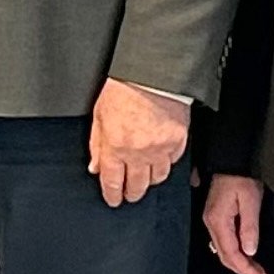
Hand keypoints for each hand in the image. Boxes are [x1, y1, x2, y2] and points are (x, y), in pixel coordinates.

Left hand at [88, 79, 190, 207]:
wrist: (153, 73)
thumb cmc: (124, 88)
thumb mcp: (99, 115)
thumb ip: (97, 144)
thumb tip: (95, 167)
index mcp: (116, 147)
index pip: (113, 182)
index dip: (113, 195)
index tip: (114, 200)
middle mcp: (138, 153)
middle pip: (137, 186)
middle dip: (132, 193)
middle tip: (130, 194)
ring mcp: (160, 148)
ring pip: (157, 178)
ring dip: (150, 179)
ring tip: (146, 177)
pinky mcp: (178, 141)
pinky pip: (173, 161)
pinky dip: (167, 162)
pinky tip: (161, 158)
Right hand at [202, 174, 269, 273]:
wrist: (230, 159)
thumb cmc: (241, 177)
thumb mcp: (250, 200)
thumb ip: (249, 227)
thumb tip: (250, 251)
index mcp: (218, 221)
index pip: (232, 254)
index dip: (247, 270)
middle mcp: (211, 224)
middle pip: (225, 256)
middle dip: (244, 270)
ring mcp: (211, 221)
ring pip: (224, 251)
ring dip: (240, 264)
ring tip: (256, 272)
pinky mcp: (216, 217)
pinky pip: (224, 242)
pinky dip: (235, 253)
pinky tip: (244, 256)